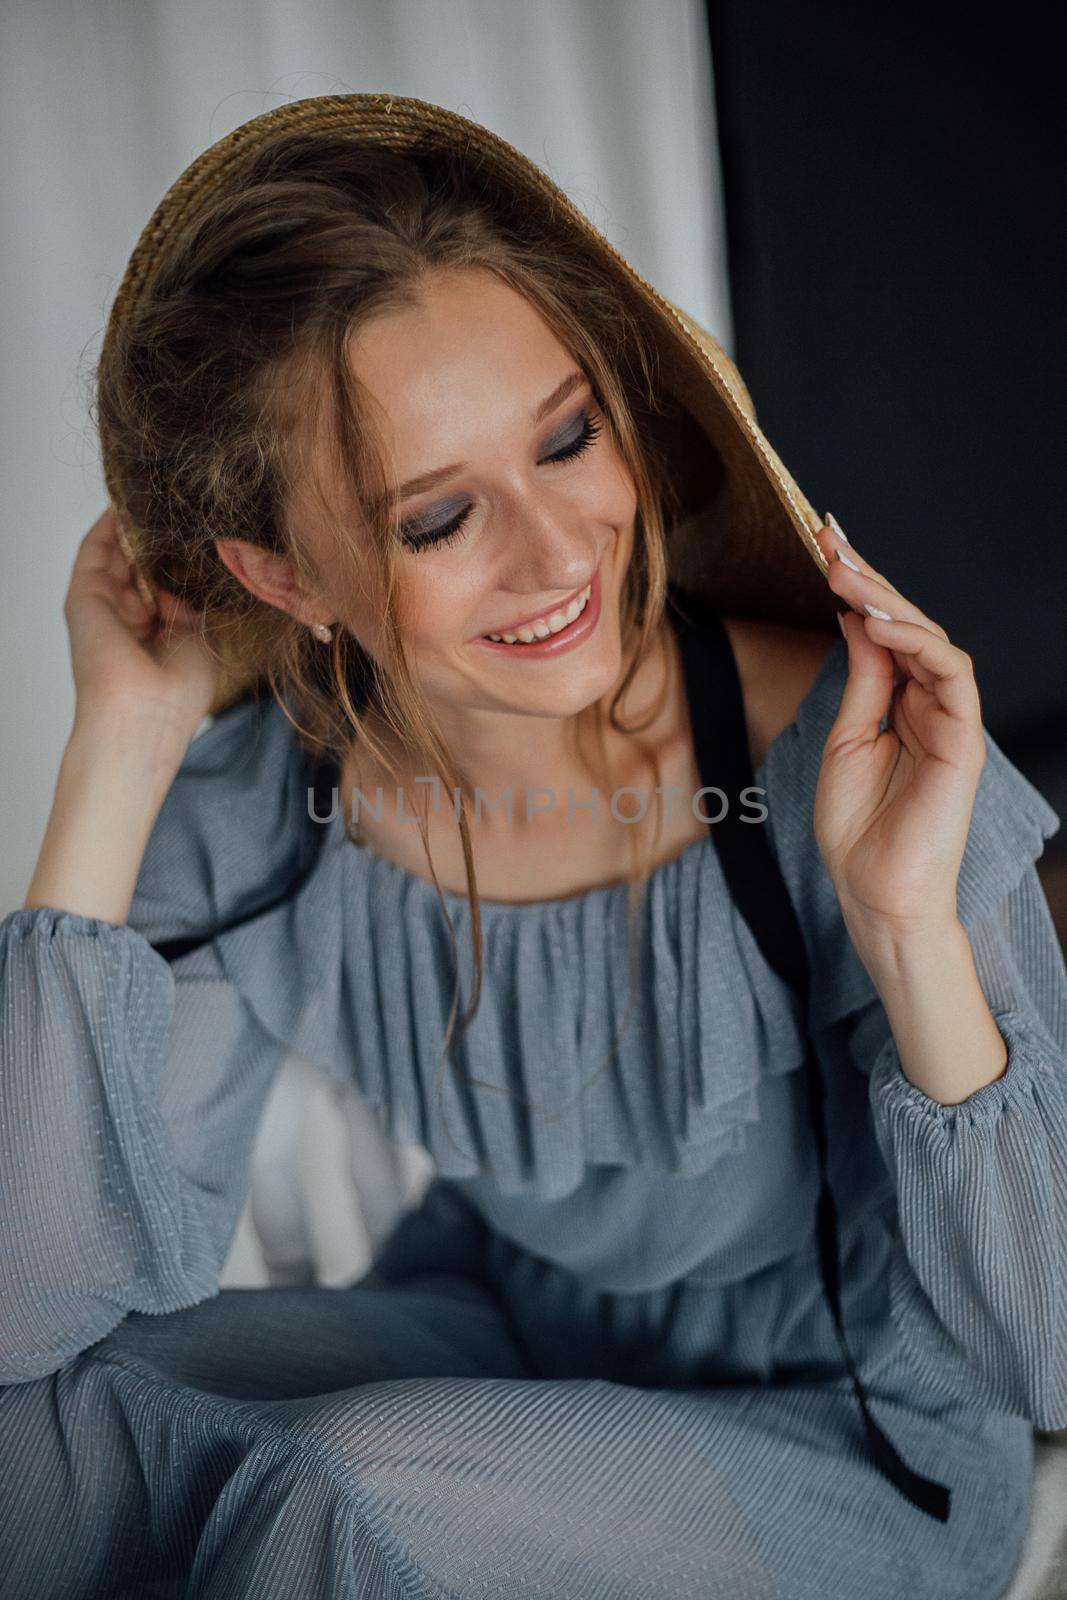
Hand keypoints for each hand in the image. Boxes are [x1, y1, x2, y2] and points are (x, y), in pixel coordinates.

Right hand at [64, 506, 219, 741]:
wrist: (145, 711)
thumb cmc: (179, 689)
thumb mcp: (199, 636)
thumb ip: (188, 601)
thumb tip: (176, 575)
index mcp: (157, 634)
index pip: (163, 585)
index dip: (176, 558)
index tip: (197, 530)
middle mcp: (128, 619)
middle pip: (139, 566)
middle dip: (157, 537)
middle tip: (178, 503)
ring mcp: (104, 607)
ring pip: (116, 554)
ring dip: (134, 524)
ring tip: (156, 492)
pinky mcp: (83, 595)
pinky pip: (95, 550)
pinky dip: (110, 525)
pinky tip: (128, 502)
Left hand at [811, 517, 985, 946]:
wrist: (874, 893)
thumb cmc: (857, 829)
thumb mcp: (847, 739)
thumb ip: (861, 680)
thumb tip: (854, 617)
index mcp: (899, 702)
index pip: (882, 630)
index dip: (856, 585)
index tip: (822, 543)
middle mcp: (928, 703)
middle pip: (906, 624)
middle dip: (868, 577)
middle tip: (830, 539)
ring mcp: (949, 719)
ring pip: (931, 640)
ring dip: (888, 602)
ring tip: (847, 576)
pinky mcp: (963, 740)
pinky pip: (952, 676)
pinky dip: (917, 644)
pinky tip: (878, 623)